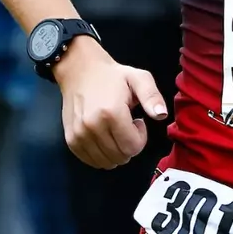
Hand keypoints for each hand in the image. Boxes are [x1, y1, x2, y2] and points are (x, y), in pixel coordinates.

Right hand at [55, 37, 167, 168]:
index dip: (140, 137)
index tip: (136, 121)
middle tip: (126, 126)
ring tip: (114, 130)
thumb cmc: (113, 76)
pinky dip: (101, 155)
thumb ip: (152, 97)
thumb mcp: (139, 78)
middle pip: (120, 157)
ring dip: (115, 151)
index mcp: (111, 113)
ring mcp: (79, 135)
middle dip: (128, 145)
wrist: (80, 71)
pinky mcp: (71, 139)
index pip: (133, 147)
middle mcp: (93, 126)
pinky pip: (91, 161)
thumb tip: (161, 115)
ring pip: (106, 162)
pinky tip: (103, 136)